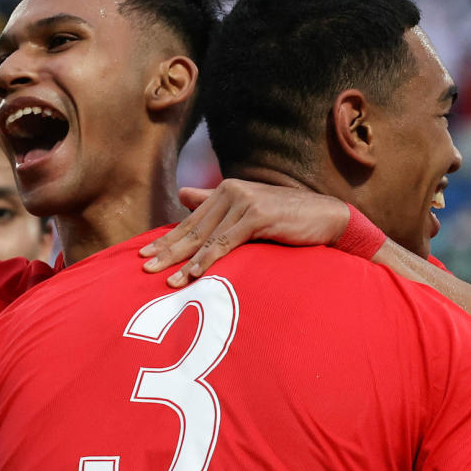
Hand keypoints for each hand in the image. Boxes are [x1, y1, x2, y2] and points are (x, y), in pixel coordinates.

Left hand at [140, 180, 349, 286]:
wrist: (327, 217)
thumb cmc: (287, 218)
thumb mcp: (248, 211)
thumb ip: (214, 203)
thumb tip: (182, 194)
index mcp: (226, 190)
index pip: (190, 220)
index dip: (166, 238)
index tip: (144, 254)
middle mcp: (231, 191)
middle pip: (192, 228)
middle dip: (167, 250)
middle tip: (143, 268)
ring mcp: (244, 202)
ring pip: (206, 237)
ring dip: (184, 261)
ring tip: (165, 280)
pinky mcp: (258, 215)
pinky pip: (226, 243)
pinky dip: (208, 260)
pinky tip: (194, 274)